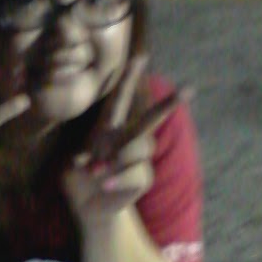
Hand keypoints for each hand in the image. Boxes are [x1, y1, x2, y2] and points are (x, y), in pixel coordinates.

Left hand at [64, 56, 185, 218]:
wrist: (87, 204)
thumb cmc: (79, 177)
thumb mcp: (73, 164)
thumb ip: (84, 159)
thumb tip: (100, 163)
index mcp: (109, 128)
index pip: (120, 99)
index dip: (129, 78)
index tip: (141, 57)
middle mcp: (128, 139)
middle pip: (151, 119)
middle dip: (169, 104)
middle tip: (189, 89)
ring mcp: (138, 159)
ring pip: (140, 148)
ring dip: (119, 158)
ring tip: (97, 170)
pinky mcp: (142, 178)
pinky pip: (136, 173)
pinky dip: (117, 179)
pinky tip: (103, 184)